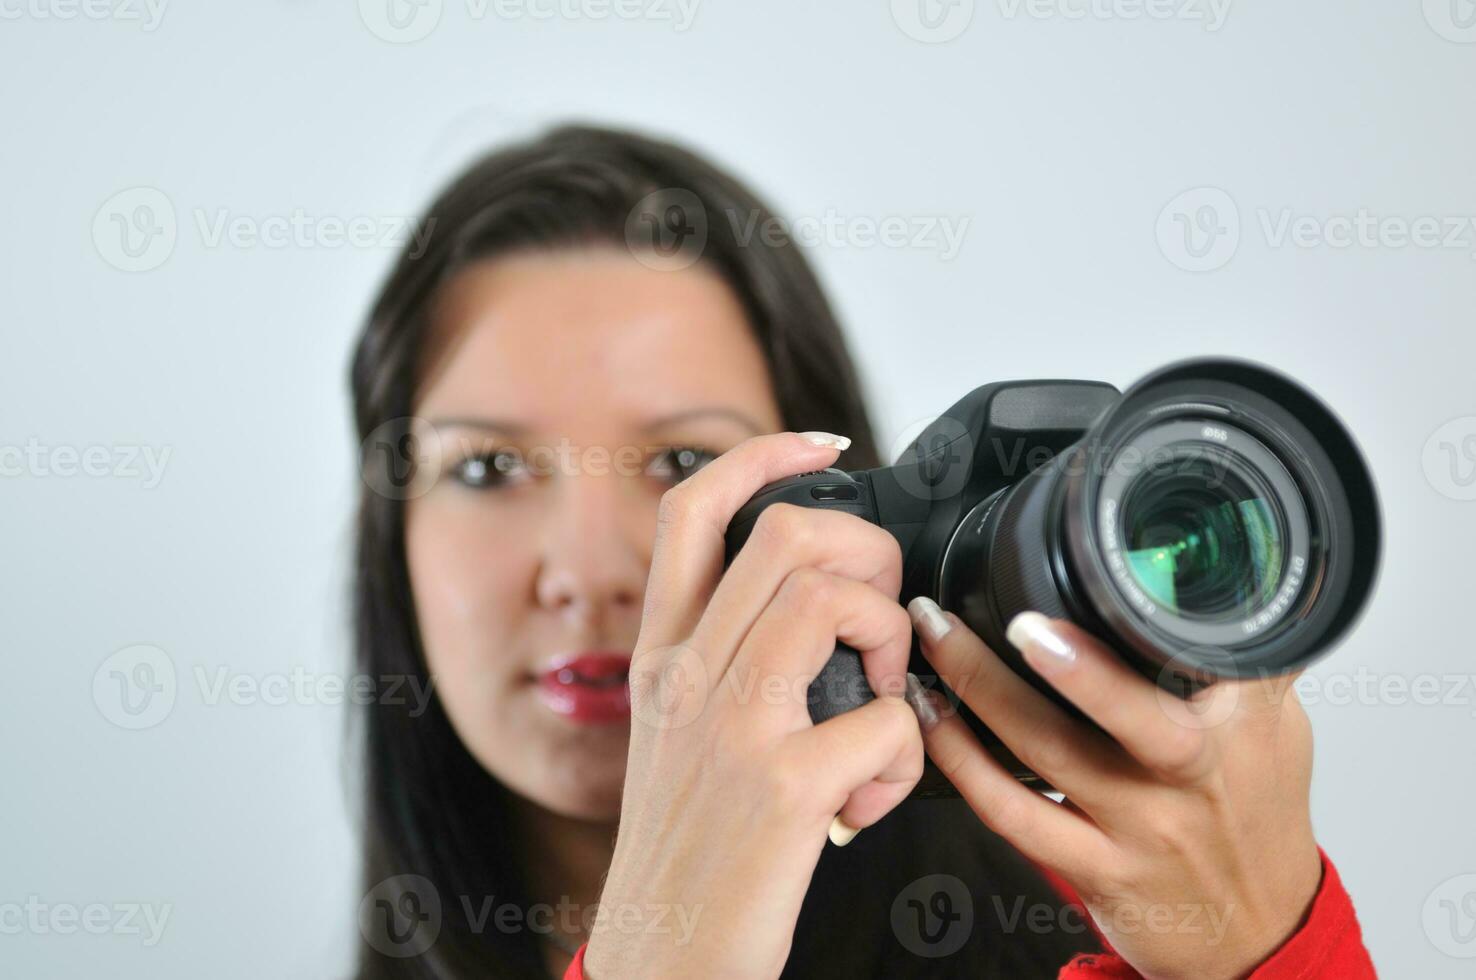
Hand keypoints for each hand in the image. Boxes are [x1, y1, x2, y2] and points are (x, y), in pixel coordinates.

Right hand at [584, 432, 925, 979]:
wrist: (661, 960)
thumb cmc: (689, 851)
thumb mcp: (677, 735)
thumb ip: (727, 662)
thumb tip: (821, 605)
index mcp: (661, 656)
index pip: (693, 509)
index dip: (763, 453)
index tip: (823, 443)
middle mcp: (686, 676)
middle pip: (788, 534)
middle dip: (869, 554)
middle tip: (883, 616)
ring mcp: (732, 727)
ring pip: (834, 598)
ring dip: (892, 639)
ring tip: (882, 698)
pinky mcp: (784, 789)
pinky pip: (888, 721)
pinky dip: (908, 753)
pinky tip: (878, 793)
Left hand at [907, 599, 1322, 979]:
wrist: (1256, 931)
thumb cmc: (1256, 812)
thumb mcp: (1274, 722)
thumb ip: (1235, 651)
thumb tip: (1216, 569)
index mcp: (1240, 723)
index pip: (1204, 659)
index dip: (1150, 621)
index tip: (1097, 579)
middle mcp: (1191, 776)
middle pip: (1129, 713)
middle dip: (1066, 662)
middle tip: (1009, 615)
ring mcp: (1139, 826)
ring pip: (1047, 753)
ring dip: (980, 691)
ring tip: (935, 640)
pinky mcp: (1093, 868)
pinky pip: (1011, 813)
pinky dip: (961, 762)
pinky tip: (931, 719)